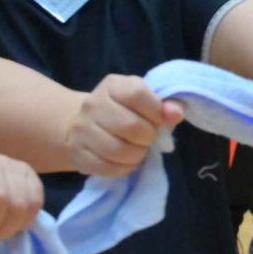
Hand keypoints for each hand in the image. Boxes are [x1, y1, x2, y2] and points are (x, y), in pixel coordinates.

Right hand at [63, 74, 183, 175]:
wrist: (88, 124)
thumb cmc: (129, 112)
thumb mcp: (149, 101)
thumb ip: (167, 105)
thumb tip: (175, 114)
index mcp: (113, 85)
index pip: (137, 94)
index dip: (156, 111)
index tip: (160, 119)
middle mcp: (92, 104)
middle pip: (130, 126)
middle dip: (149, 136)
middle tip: (149, 138)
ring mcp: (80, 129)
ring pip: (118, 150)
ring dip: (137, 154)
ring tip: (138, 149)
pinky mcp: (76, 152)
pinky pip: (107, 167)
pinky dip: (124, 168)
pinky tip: (126, 160)